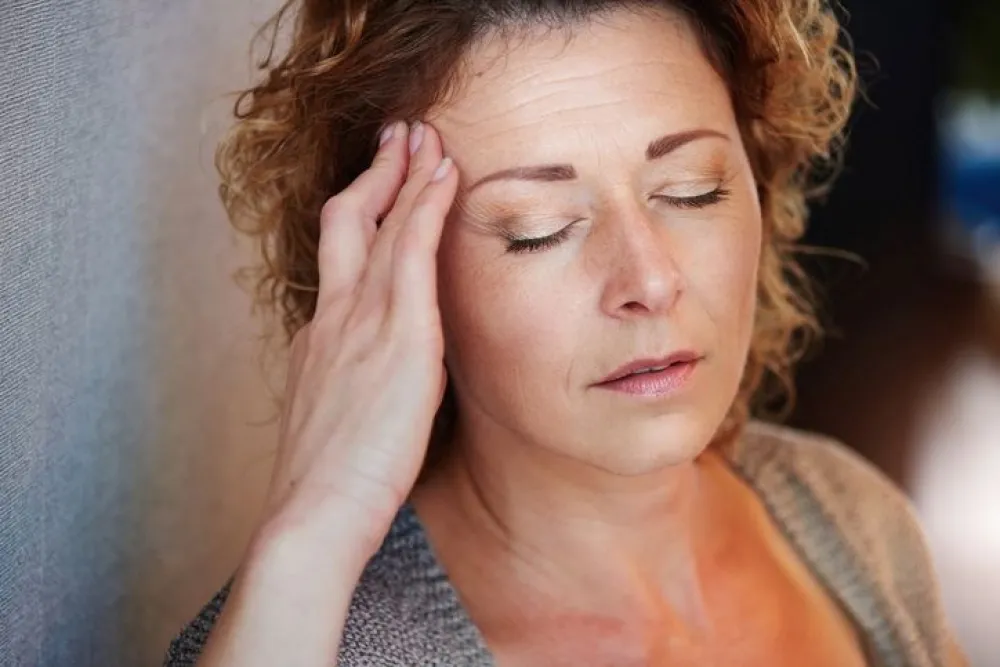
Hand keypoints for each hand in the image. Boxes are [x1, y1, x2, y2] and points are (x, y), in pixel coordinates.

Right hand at [257, 120, 456, 559]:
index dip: (362, 212)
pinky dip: (426, 209)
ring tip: (428, 136)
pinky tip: (444, 178)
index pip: (343, 256)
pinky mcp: (398, 338)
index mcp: (321, 338)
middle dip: (377, 172)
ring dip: (408, 174)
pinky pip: (412, 254)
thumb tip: (379, 378)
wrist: (313, 514)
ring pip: (385, 225)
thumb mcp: (336, 419)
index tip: (381, 185)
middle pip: (349, 220)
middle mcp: (335, 317)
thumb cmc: (329, 482)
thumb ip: (355, 384)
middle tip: (401, 134)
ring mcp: (362, 322)